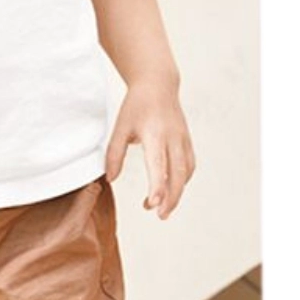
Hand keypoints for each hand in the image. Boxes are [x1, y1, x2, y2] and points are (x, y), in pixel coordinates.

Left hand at [105, 79, 193, 217]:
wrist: (158, 84)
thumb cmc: (136, 106)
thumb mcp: (119, 127)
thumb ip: (114, 154)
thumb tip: (111, 179)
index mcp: (154, 133)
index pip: (158, 165)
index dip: (157, 186)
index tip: (153, 204)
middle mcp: (173, 138)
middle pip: (177, 174)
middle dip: (171, 197)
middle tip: (160, 215)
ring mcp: (183, 139)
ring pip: (186, 172)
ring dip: (177, 192)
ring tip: (163, 208)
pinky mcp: (187, 141)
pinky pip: (189, 165)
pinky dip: (182, 180)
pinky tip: (172, 189)